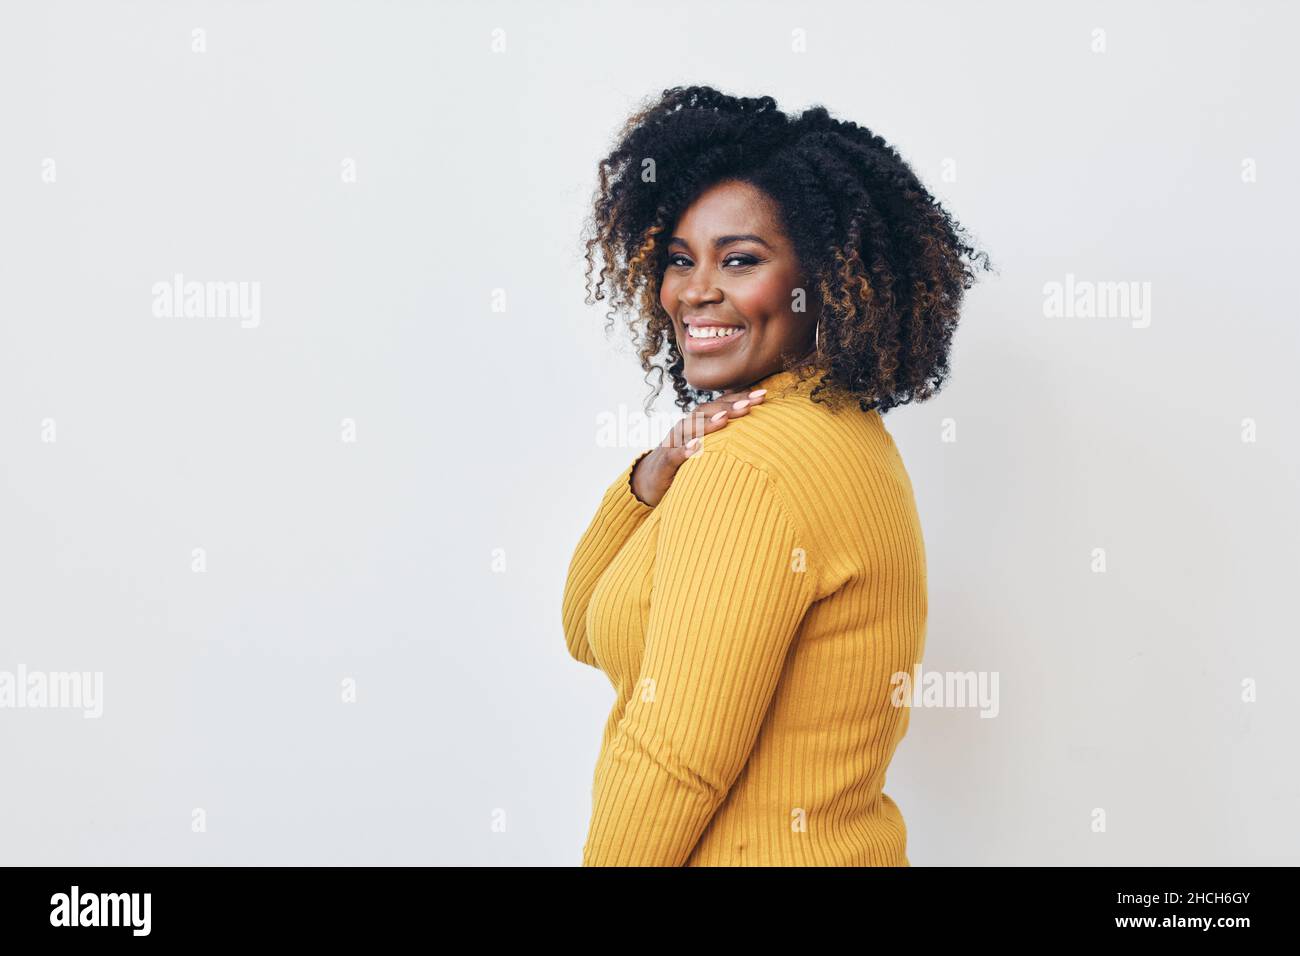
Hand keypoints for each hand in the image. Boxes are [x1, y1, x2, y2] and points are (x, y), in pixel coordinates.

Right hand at [629, 387, 766, 506]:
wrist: (650, 480)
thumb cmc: (687, 461)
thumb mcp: (708, 446)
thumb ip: (727, 435)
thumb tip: (760, 428)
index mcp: (699, 422)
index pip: (721, 405)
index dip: (741, 398)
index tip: (764, 395)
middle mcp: (686, 427)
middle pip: (707, 411)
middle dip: (729, 406)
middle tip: (750, 404)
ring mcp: (674, 442)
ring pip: (690, 428)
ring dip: (708, 423)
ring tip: (725, 419)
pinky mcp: (665, 461)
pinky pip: (675, 454)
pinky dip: (685, 449)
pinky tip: (697, 447)